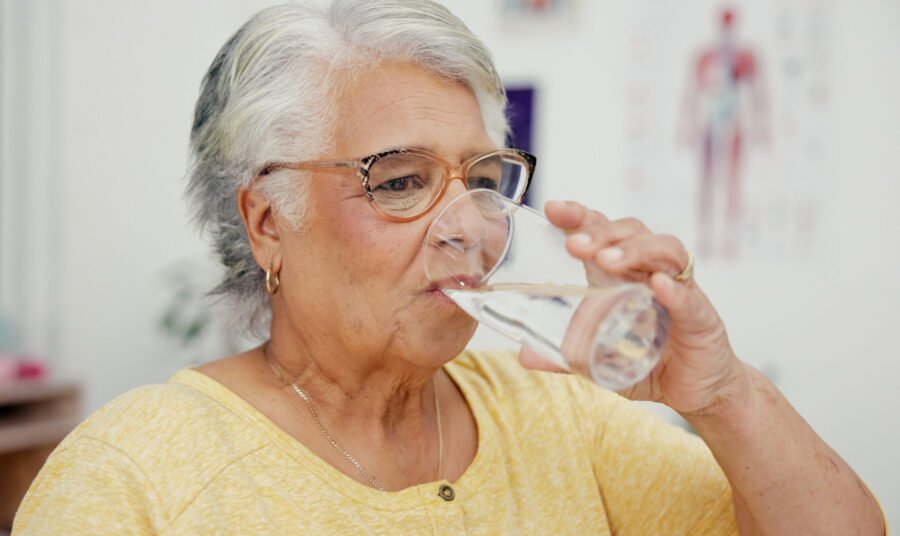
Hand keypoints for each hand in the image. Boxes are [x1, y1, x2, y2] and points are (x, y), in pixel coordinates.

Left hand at [519, 200, 745, 415]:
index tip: (553, 208)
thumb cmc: (650, 362)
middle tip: (574, 244)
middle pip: (632, 231)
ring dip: (635, 250)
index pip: (603, 231)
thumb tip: (524, 356)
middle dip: (602, 232)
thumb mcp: (599, 360)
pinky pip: (689, 296)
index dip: (581, 215)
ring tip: (607, 259)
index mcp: (624, 273)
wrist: (697, 390)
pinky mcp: (702, 317)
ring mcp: (679, 290)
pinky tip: (657, 285)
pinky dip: (674, 289)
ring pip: (663, 250)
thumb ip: (565, 356)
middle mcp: (652, 271)